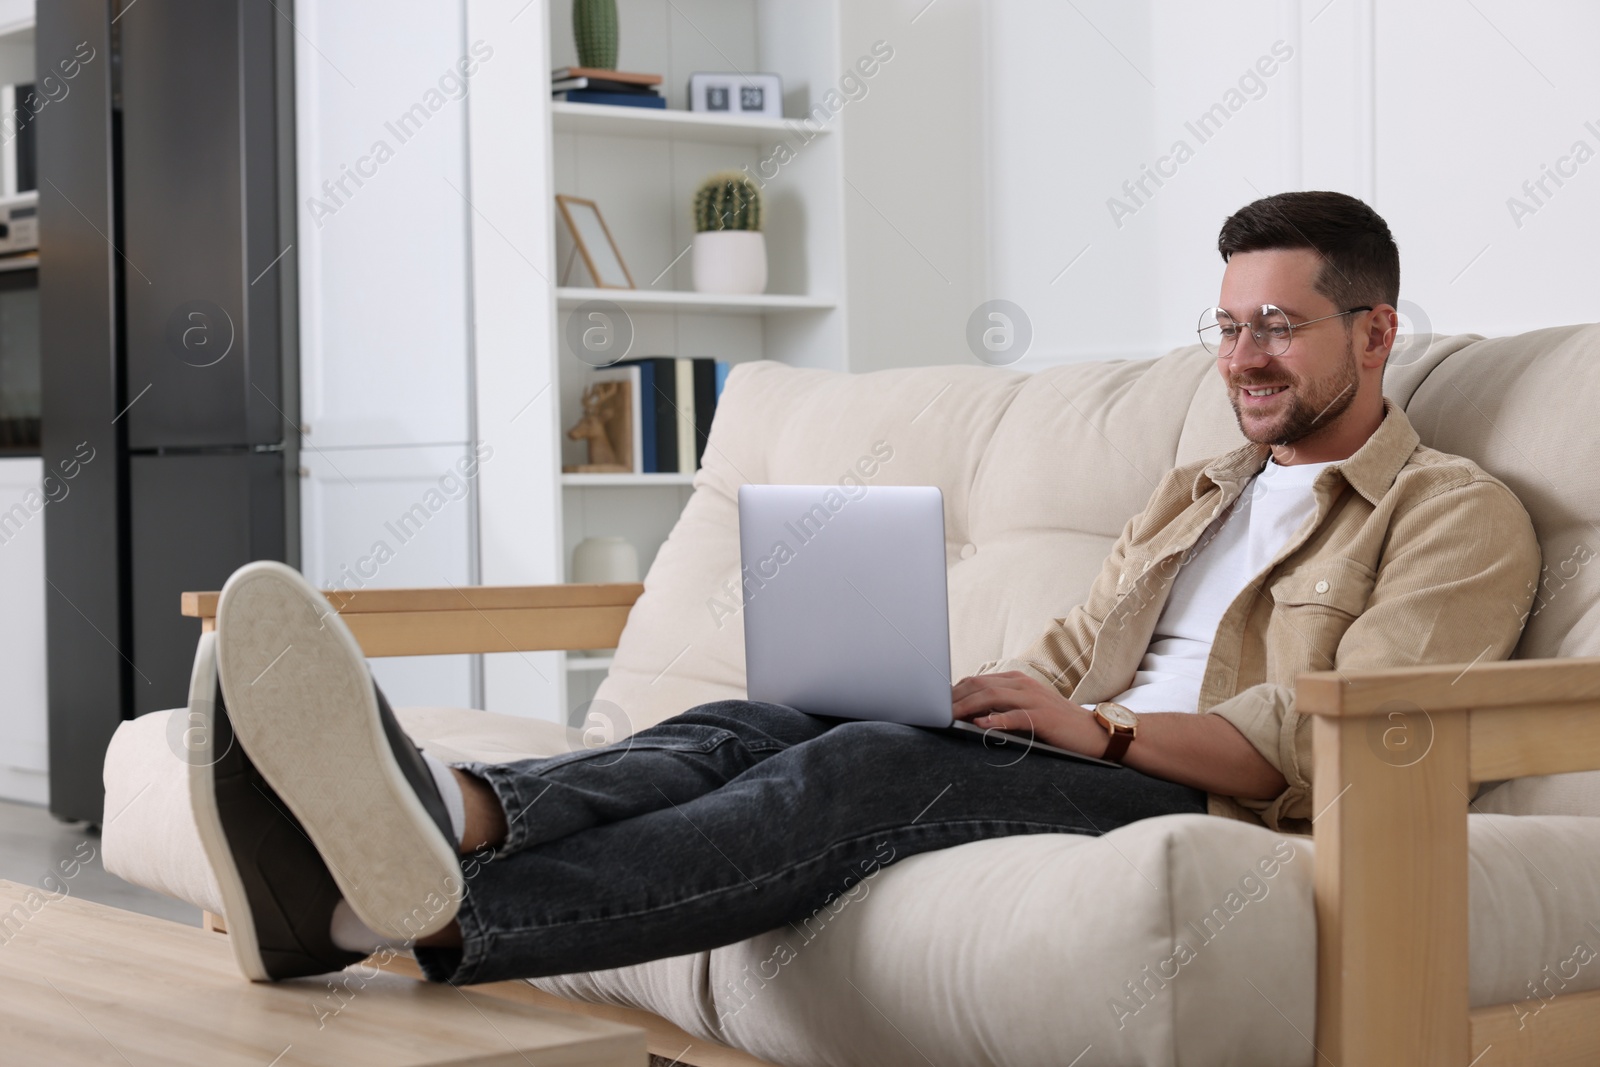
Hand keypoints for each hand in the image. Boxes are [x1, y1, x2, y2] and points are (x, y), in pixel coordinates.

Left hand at [950, 672, 1106, 756]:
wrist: (1095, 731)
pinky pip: (1016, 716)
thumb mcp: (1027, 708)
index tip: (936, 703)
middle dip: (955, 697)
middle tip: (935, 710)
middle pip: (980, 685)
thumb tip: (971, 714)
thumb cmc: (1057, 723)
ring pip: (993, 697)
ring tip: (950, 716)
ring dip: (968, 706)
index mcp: (1017, 680)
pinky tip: (980, 725)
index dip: (955, 690)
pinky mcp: (1044, 718)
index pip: (978, 680)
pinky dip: (996, 720)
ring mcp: (1034, 699)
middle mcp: (1024, 685)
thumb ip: (1003, 706)